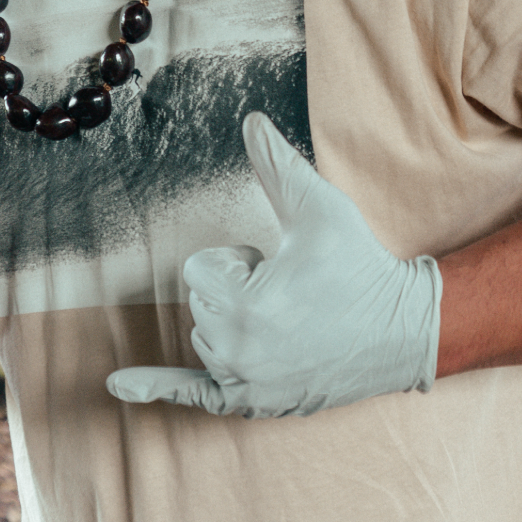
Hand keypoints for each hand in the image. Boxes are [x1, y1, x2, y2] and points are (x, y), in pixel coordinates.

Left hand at [107, 112, 440, 417]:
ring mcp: (246, 385)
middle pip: (199, 304)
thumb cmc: (359, 265)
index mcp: (244, 308)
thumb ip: (275, 165)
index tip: (280, 266)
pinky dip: (158, 391)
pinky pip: (195, 397)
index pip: (197, 272)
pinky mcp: (256, 402)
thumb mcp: (316, 209)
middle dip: (236, 290)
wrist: (404, 331)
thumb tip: (251, 118)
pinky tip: (117, 386)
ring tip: (291, 319)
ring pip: (205, 336)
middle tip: (292, 293)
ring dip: (234, 322)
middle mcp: (237, 354)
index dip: (237, 260)